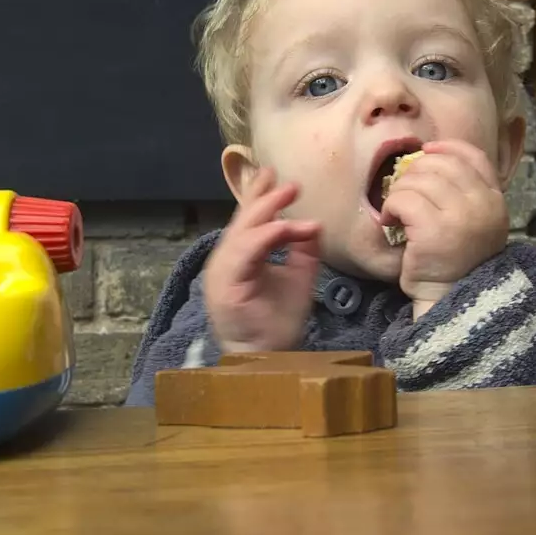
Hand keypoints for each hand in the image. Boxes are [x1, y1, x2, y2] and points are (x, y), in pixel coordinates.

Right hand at [201, 167, 321, 353]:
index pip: (247, 220)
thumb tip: (313, 223)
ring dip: (267, 212)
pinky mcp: (225, 287)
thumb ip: (303, 251)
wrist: (270, 358)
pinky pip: (243, 254)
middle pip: (242, 221)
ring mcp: (222, 274)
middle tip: (288, 182)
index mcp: (239, 257)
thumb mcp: (297, 278)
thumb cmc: (278, 321)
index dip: (260, 196)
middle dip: (265, 198)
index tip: (277, 176)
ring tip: (288, 195)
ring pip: (242, 233)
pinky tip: (283, 228)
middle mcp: (226, 261)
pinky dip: (264, 237)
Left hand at [378, 140, 507, 316]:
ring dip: (399, 192)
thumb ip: (464, 192)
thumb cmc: (454, 262)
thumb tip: (431, 154)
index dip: (447, 147)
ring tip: (397, 212)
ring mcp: (461, 217)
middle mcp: (483, 205)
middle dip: (414, 173)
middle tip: (403, 192)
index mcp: (495, 201)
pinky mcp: (435, 230)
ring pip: (417, 179)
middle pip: (441, 164)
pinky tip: (392, 222)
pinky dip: (391, 207)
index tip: (427, 150)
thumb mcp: (473, 223)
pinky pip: (403, 199)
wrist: (449, 302)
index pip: (475, 157)